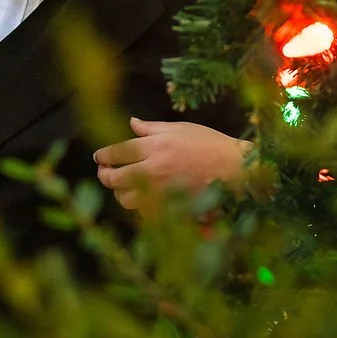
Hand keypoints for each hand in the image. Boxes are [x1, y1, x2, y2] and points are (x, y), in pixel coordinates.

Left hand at [93, 117, 252, 211]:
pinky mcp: (171, 209)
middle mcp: (153, 170)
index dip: (102, 156)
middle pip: (113, 179)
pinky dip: (140, 208)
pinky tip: (144, 200)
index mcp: (153, 147)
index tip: (100, 158)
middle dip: (104, 176)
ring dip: (120, 193)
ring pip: (125, 200)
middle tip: (106, 173)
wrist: (236, 170)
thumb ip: (151, 128)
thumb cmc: (210, 144)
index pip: (115, 153)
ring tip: (124, 187)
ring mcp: (161, 193)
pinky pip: (145, 214)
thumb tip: (131, 123)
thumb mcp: (179, 129)